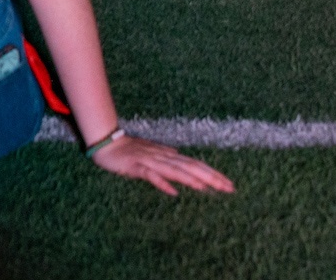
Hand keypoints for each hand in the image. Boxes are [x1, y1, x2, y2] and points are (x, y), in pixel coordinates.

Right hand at [90, 132, 235, 194]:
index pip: (196, 164)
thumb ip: (167, 157)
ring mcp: (150, 161)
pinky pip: (150, 176)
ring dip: (192, 179)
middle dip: (210, 177)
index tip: (229, 184)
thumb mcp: (152, 153)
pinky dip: (162, 182)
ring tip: (207, 188)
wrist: (106, 143)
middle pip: (190, 167)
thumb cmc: (128, 150)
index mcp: (168, 155)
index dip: (213, 173)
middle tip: (229, 188)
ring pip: (174, 170)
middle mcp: (162, 156)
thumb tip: (181, 157)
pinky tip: (173, 191)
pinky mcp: (136, 166)